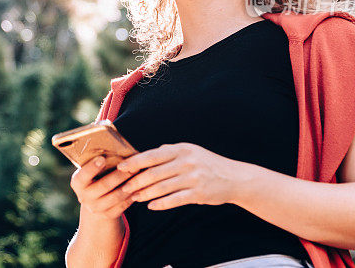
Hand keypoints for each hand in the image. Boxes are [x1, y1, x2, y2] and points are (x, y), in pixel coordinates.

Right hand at [69, 155, 137, 219]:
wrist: (94, 202)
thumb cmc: (95, 177)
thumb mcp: (90, 170)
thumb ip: (96, 159)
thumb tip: (108, 139)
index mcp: (77, 182)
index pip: (83, 175)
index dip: (92, 167)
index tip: (102, 158)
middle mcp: (84, 197)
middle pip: (104, 185)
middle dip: (120, 175)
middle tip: (133, 165)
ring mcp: (96, 208)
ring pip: (117, 196)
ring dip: (130, 185)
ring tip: (140, 175)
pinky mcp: (108, 215)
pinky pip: (123, 205)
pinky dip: (133, 195)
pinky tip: (140, 187)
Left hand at [116, 142, 243, 209]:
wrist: (234, 178)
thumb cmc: (207, 164)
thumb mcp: (190, 152)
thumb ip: (169, 153)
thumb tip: (144, 155)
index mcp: (181, 149)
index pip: (152, 155)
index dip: (134, 162)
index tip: (120, 168)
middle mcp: (186, 161)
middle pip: (154, 172)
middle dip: (136, 181)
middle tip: (123, 187)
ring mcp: (193, 178)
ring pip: (162, 187)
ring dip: (145, 193)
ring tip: (134, 198)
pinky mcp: (198, 193)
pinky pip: (175, 200)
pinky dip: (161, 203)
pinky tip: (151, 206)